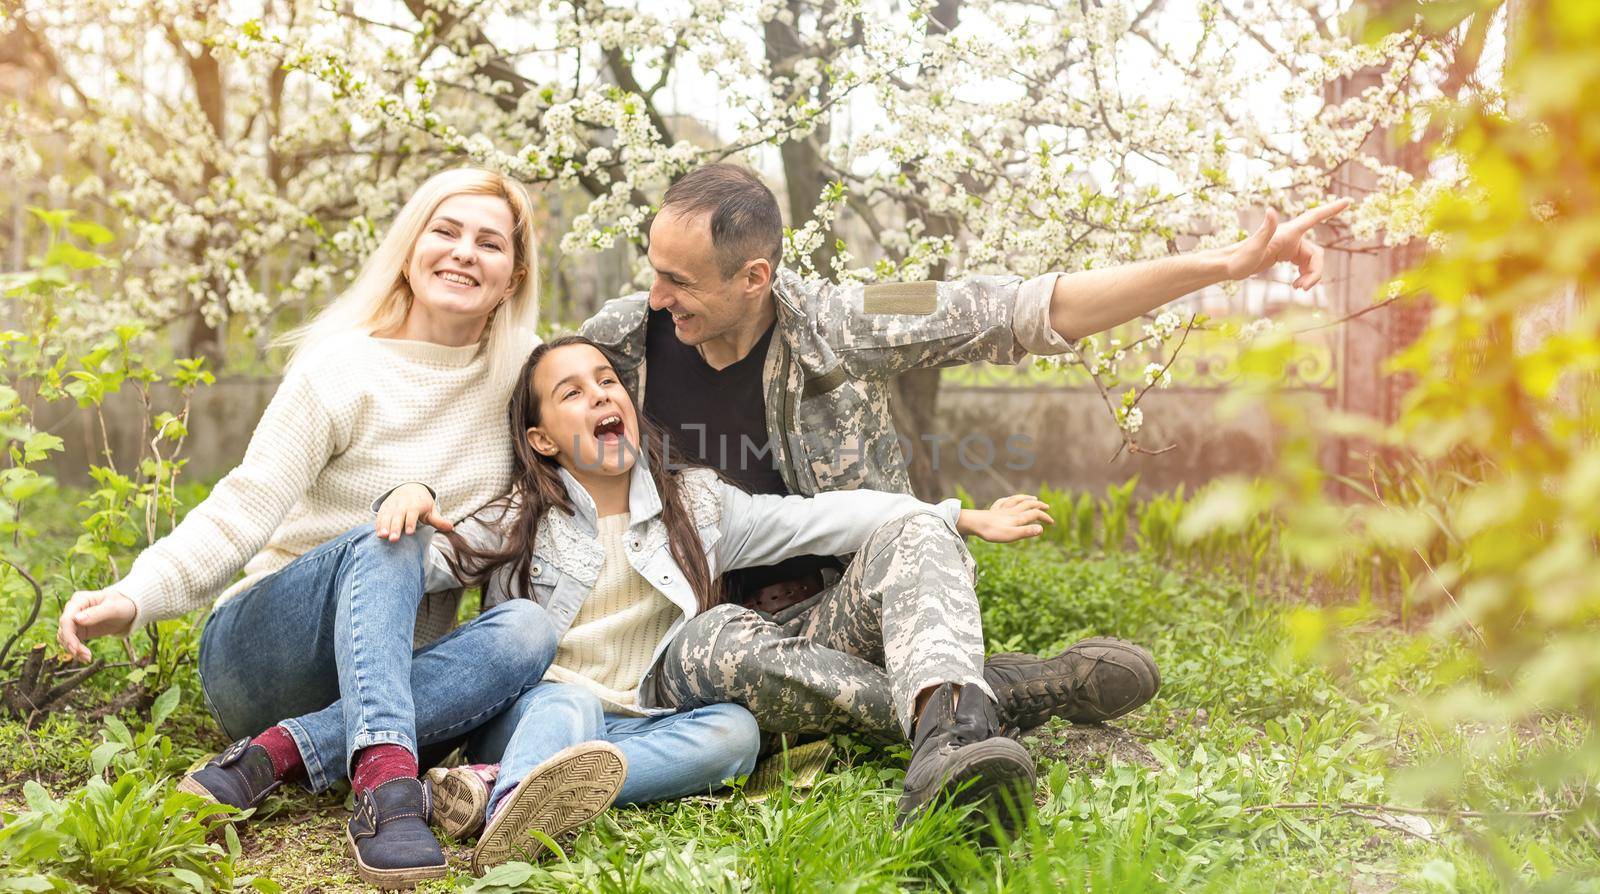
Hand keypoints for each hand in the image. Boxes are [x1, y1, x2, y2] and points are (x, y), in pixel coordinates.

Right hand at [57, 589, 136, 662]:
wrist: (129, 609)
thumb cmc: (123, 604)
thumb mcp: (114, 608)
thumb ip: (97, 613)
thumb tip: (77, 619)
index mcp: (80, 600)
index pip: (67, 619)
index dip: (68, 635)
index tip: (75, 648)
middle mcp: (74, 609)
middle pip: (64, 630)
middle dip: (72, 645)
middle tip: (86, 656)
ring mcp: (75, 620)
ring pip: (65, 638)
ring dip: (73, 650)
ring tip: (87, 658)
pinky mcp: (79, 630)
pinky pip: (71, 642)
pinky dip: (76, 651)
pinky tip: (85, 657)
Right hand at [376, 483, 453, 540]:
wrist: (409, 489)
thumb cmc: (423, 504)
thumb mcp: (431, 511)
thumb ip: (439, 521)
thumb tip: (451, 527)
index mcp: (415, 505)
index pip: (412, 514)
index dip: (411, 523)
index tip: (410, 533)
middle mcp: (402, 504)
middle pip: (398, 516)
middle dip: (396, 527)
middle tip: (394, 539)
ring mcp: (392, 506)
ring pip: (387, 516)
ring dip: (384, 526)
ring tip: (382, 536)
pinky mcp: (385, 508)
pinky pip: (380, 516)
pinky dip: (378, 524)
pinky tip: (378, 534)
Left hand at [957, 494, 1054, 542]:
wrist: (974, 524)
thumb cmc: (992, 531)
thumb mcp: (1012, 535)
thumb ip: (1026, 531)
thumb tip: (1041, 529)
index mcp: (1017, 517)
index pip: (1035, 514)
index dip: (1044, 517)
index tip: (1051, 523)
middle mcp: (1011, 511)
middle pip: (1028, 504)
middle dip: (1039, 505)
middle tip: (1047, 507)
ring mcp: (1002, 509)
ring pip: (1017, 500)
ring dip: (1027, 498)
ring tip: (1033, 498)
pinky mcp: (993, 510)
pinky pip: (1003, 501)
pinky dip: (1009, 499)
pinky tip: (1009, 499)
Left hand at [1222, 199, 1350, 289]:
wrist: (1229, 266)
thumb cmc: (1240, 258)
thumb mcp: (1253, 248)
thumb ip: (1264, 230)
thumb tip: (1270, 210)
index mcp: (1288, 232)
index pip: (1314, 217)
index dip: (1332, 209)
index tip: (1348, 201)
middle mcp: (1292, 236)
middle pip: (1317, 254)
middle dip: (1315, 273)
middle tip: (1303, 290)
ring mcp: (1290, 246)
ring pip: (1312, 261)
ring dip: (1310, 277)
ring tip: (1298, 290)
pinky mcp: (1287, 254)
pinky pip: (1305, 264)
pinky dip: (1305, 276)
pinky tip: (1296, 286)